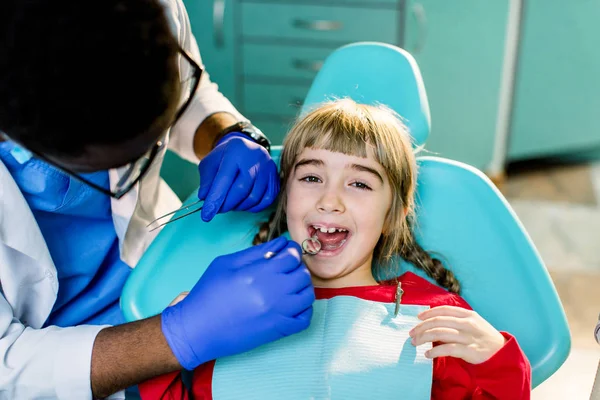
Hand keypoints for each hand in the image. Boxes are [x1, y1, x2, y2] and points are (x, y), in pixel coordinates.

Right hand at [161, 237, 313, 369]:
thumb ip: (255, 252)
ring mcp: (278, 313)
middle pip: (302, 274)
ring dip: (302, 287)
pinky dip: (304, 309)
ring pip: (308, 295)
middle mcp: (272, 292)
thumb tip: (280, 244)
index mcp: (258, 273)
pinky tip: (292, 304)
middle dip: (297, 267)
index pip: (292, 256)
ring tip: (289, 286)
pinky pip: (305, 319)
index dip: (291, 251)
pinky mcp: (278, 330)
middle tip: (286, 269)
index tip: (285, 253)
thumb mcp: (225, 263)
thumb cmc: (207, 293)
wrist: (197, 329)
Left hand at [198, 133, 278, 221]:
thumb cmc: (225, 157)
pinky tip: (244, 204)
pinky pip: (266, 200)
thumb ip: (207, 180)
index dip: (215, 199)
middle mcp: (254, 158)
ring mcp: (267, 168)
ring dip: (239, 207)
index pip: (224, 179)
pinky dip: (253, 207)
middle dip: (227, 204)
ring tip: (230, 204)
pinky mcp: (275, 178)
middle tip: (218, 209)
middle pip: (241, 190)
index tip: (206, 215)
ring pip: (253, 197)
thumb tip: (205, 197)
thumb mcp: (210, 163)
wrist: (246, 148)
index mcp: (235, 151)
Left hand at [409, 306, 505, 364]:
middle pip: (438, 322)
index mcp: (467, 314)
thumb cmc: (483, 336)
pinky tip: (428, 354)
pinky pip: (447, 349)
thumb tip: (433, 320)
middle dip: (421, 327)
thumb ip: (457, 319)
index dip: (428, 313)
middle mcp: (467, 323)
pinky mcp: (468, 351)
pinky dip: (435, 352)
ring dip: (424, 338)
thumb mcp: (473, 322)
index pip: (443, 310)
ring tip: (415, 343)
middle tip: (412, 333)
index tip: (418, 318)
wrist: (502, 351)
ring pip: (440, 334)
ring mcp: (468, 337)